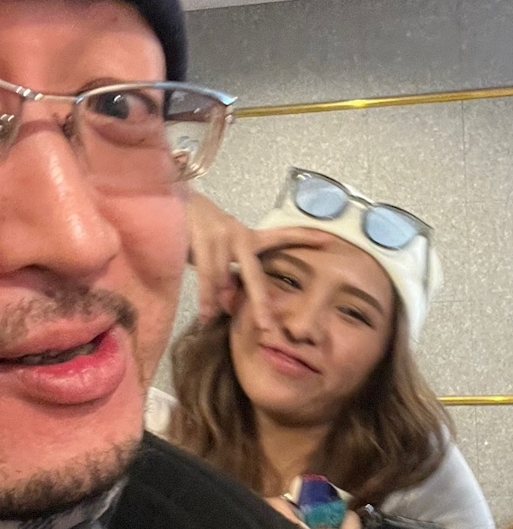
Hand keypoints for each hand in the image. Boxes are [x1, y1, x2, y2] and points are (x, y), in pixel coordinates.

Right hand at [187, 190, 336, 327]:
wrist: (167, 201)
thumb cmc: (197, 233)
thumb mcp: (220, 252)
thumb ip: (229, 277)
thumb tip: (230, 304)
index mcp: (248, 237)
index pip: (281, 236)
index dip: (305, 238)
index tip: (329, 240)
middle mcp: (238, 234)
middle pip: (254, 275)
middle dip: (261, 303)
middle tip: (267, 327)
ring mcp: (220, 234)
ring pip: (223, 278)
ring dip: (216, 300)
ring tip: (214, 317)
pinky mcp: (201, 236)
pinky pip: (205, 274)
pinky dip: (204, 296)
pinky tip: (205, 314)